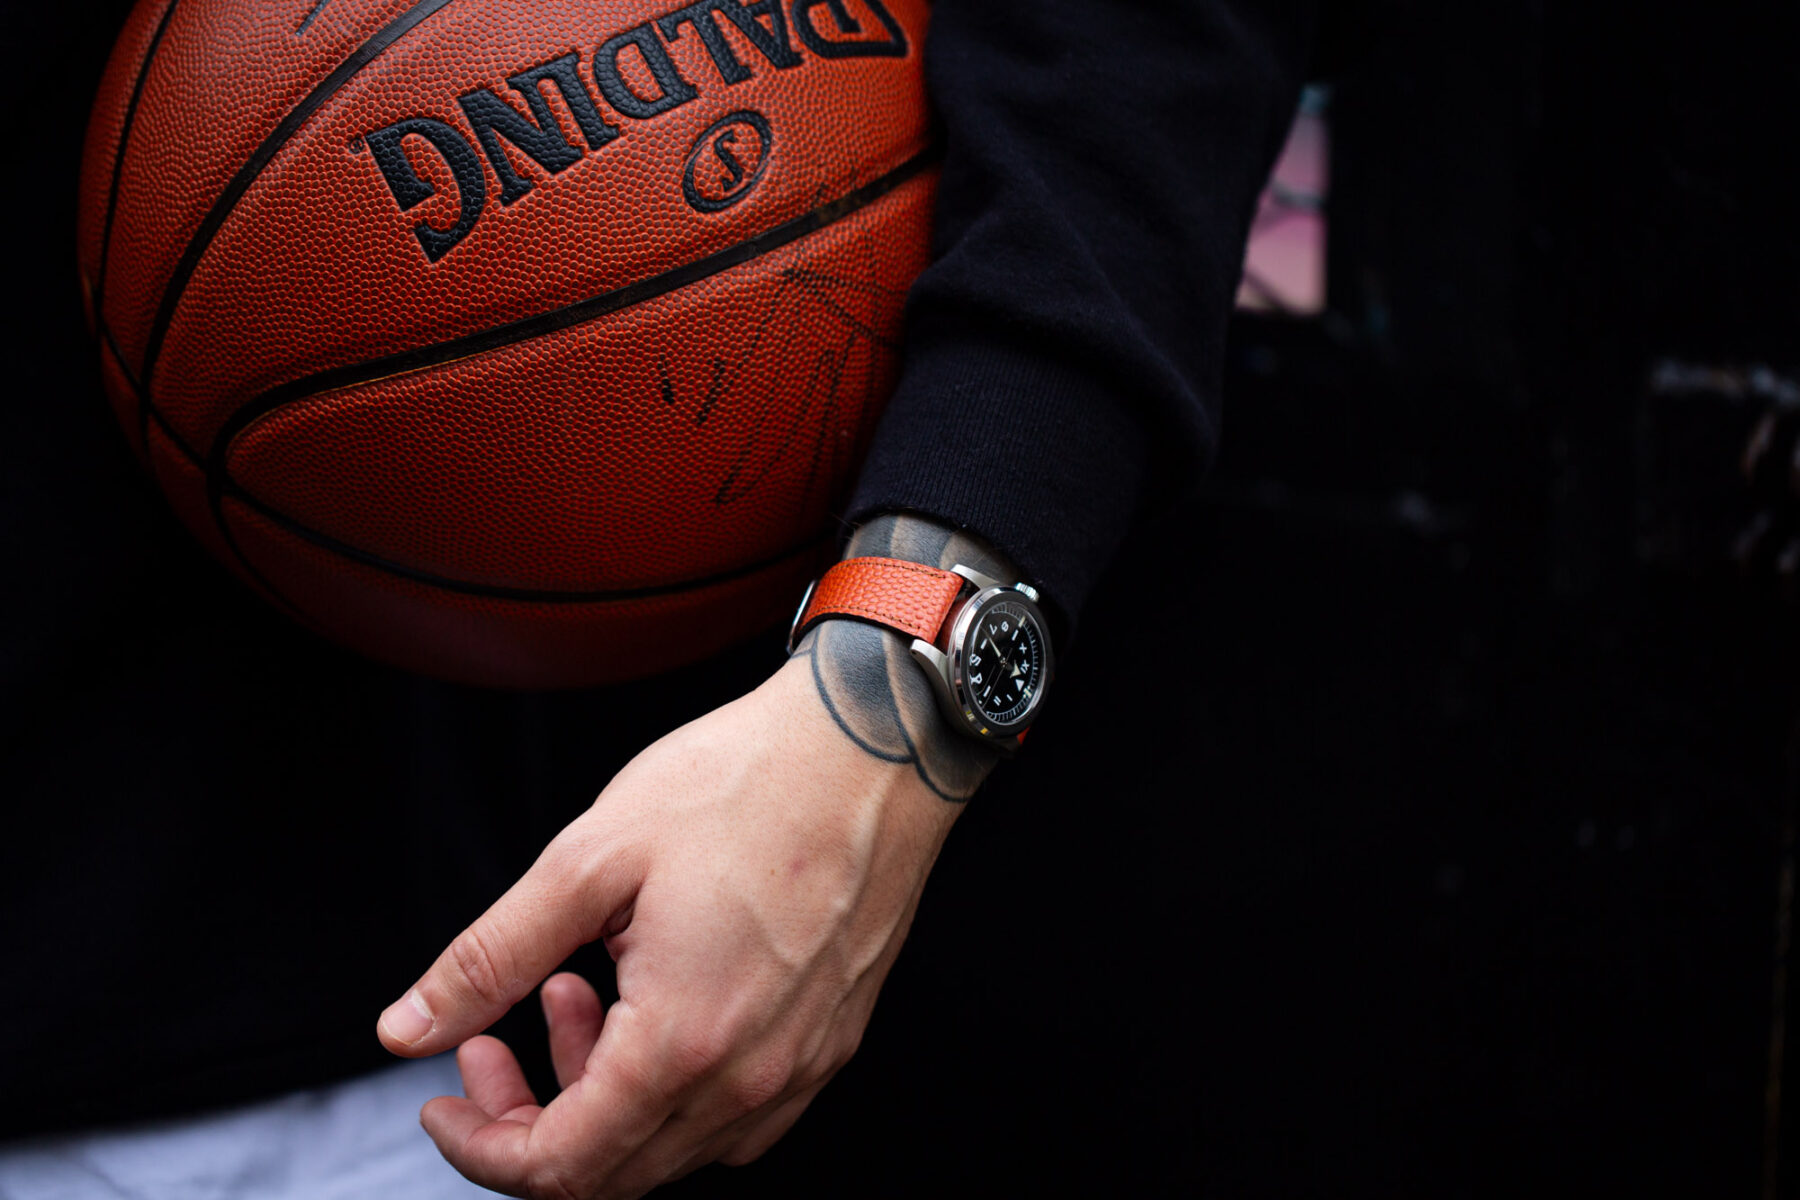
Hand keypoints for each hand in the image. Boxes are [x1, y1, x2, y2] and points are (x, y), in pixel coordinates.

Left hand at [376, 650, 961, 1198]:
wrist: (873, 744)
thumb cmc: (744, 783)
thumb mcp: (589, 860)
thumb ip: (488, 959)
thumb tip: (406, 1029)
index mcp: (680, 1043)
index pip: (559, 1168)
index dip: (481, 1147)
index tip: (448, 1095)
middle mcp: (750, 1077)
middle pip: (615, 1173)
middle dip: (532, 1115)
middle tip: (500, 1033)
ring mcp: (801, 1065)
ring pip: (674, 1145)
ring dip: (603, 1093)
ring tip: (582, 989)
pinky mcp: (831, 1039)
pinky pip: (736, 1114)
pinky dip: (673, 1081)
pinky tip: (656, 998)